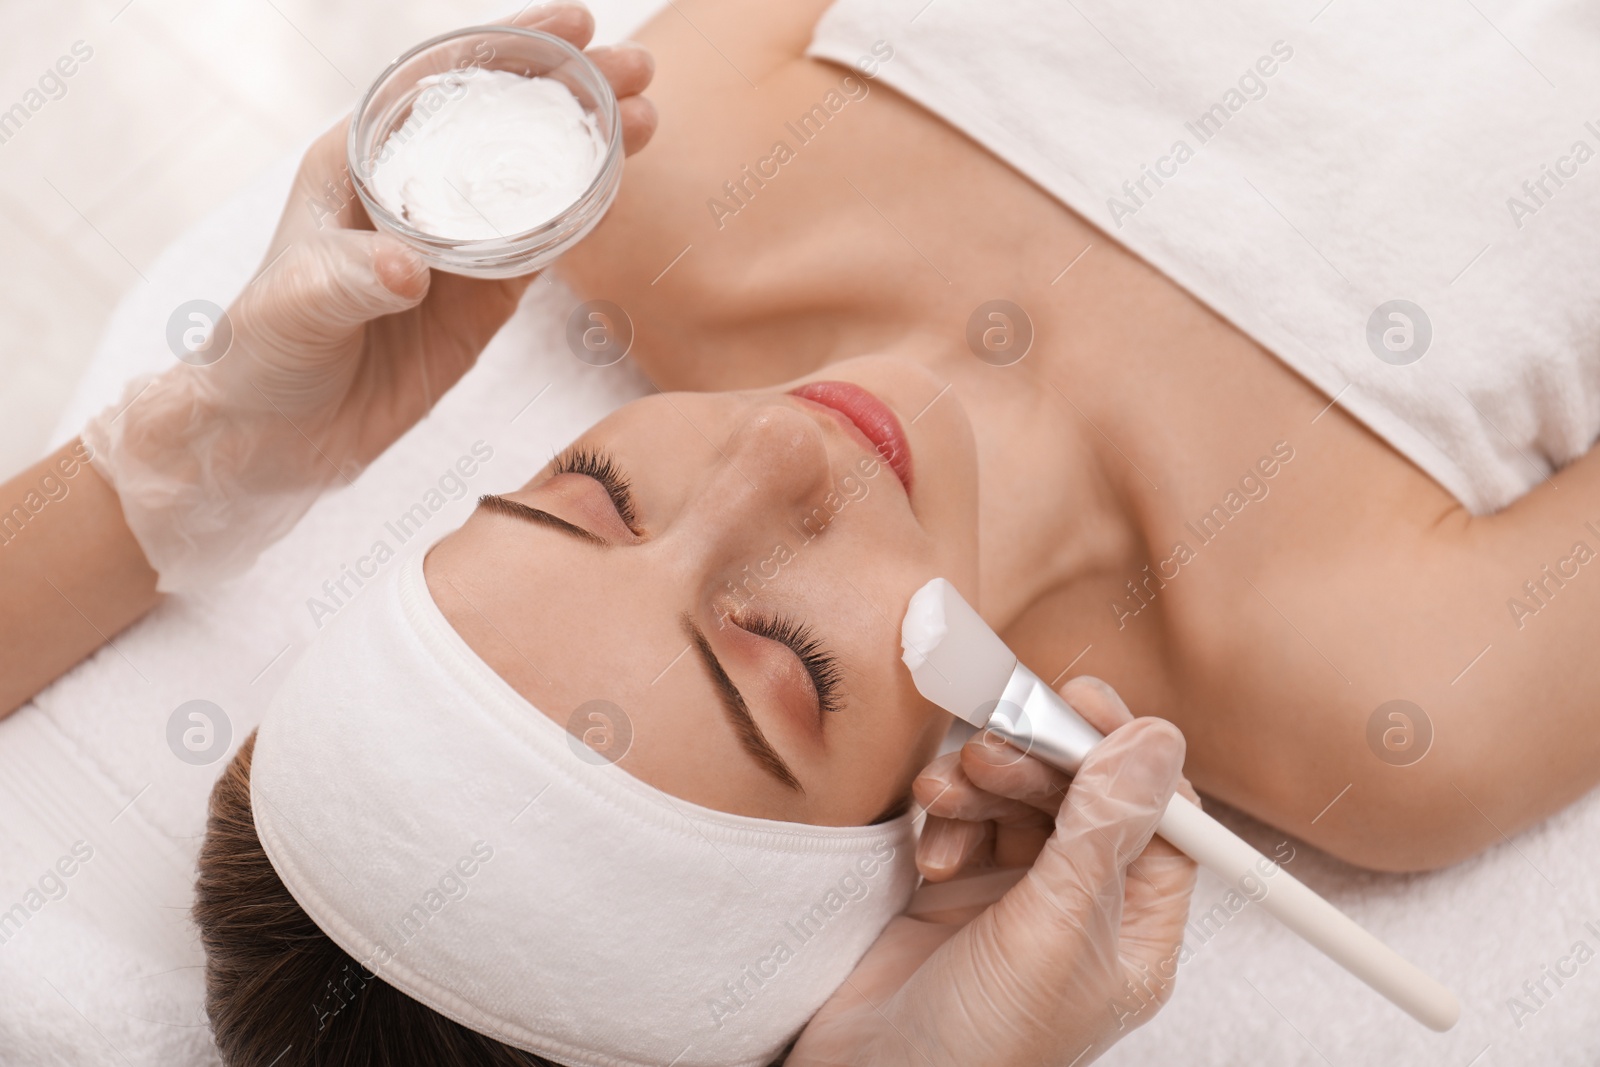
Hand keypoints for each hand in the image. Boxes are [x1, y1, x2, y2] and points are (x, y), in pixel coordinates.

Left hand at [84, 2, 656, 590]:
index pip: (445, 83)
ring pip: (535, 176)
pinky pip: (545, 243)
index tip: (576, 26)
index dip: (512, 48)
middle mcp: (415, 188)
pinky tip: (621, 187)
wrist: (279, 437)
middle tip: (637, 69)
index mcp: (362, 158)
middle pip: (505, 120)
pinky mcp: (486, 296)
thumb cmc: (264, 352)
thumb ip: (350, 280)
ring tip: (649, 120)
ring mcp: (457, 242)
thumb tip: (410, 267)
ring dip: (592, 145)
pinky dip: (585, 212)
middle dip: (572, 89)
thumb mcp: (295, 307)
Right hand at [788, 677, 1198, 1065]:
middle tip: (995, 746)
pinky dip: (944, 820)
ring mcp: (1015, 901)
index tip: (1080, 705)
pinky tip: (930, 851)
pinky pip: (962, 822)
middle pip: (1080, 796)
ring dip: (979, 787)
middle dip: (1036, 764)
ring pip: (1015, 801)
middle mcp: (1082, 910)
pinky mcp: (952, 895)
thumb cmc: (982, 1047)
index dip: (1123, 753)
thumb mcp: (1055, 927)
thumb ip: (1103, 827)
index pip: (1159, 816)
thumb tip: (1158, 739)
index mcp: (1136, 930)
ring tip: (946, 796)